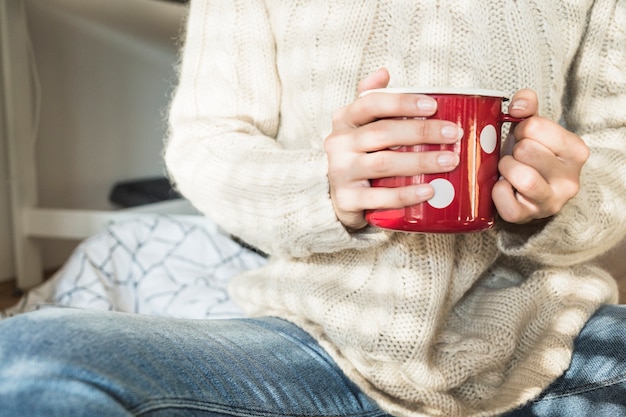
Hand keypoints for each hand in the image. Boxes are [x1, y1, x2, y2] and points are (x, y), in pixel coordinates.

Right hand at [324, 69, 462, 229]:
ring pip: (383, 164)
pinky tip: (428, 191)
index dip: (402, 102)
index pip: (371, 103)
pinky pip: (379, 198)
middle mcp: (338, 143)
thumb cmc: (358, 155)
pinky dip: (406, 194)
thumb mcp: (359, 125)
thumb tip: (384, 72)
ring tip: (450, 161)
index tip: (433, 106)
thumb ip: (371, 99)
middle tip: (454, 134)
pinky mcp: (346, 200)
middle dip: (422, 131)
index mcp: (344, 120)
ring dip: (420, 162)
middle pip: (382, 133)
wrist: (339, 197)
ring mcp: (340, 172)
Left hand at [492, 89, 589, 223]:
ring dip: (505, 168)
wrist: (523, 193)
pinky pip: (504, 197)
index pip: (535, 126)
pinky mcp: (527, 216)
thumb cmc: (528, 156)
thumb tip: (517, 106)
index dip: (521, 130)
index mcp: (576, 151)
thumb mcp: (532, 128)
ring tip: (507, 170)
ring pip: (522, 176)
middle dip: (512, 150)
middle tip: (514, 157)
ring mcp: (550, 201)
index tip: (524, 139)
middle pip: (525, 150)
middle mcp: (570, 179)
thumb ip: (528, 105)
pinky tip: (502, 186)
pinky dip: (496, 190)